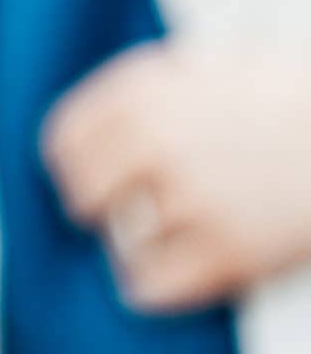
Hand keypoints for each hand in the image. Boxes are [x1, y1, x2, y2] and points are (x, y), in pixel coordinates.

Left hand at [44, 43, 310, 312]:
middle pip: (82, 195)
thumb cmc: (287, 98)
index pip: (65, 140)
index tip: (91, 181)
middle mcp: (158, 138)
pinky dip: (154, 287)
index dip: (73, 167)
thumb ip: (144, 95)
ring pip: (121, 243)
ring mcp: (193, 196)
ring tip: (178, 237)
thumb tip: (81, 140)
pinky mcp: (231, 250)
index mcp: (146, 89)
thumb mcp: (207, 66)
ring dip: (141, 246)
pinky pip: (152, 284)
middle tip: (119, 215)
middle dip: (97, 209)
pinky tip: (174, 275)